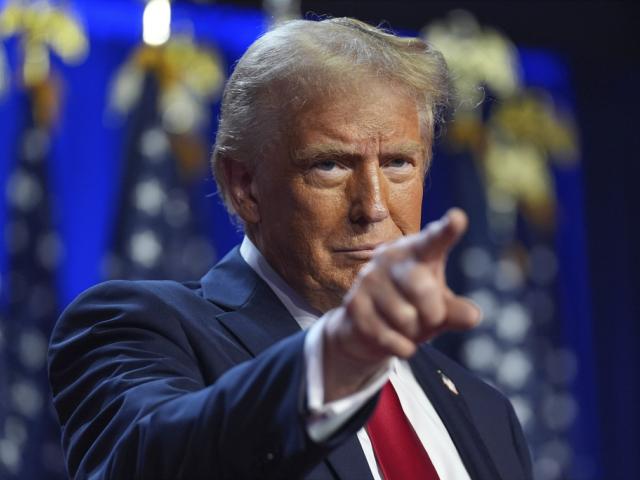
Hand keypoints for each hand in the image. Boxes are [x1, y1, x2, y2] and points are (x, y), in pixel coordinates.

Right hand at [322, 208, 480, 401]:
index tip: (458, 219)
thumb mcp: (440, 308)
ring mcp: (369, 279)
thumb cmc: (412, 309)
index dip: (446, 231)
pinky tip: (396, 340)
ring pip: (406, 318)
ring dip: (413, 332)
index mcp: (418, 251)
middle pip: (422, 288)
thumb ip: (456, 311)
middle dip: (433, 314)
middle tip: (430, 318)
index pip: (434, 240)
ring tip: (405, 325)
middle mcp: (391, 257)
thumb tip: (472, 316)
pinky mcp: (354, 304)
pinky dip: (401, 346)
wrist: (365, 330)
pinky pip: (388, 336)